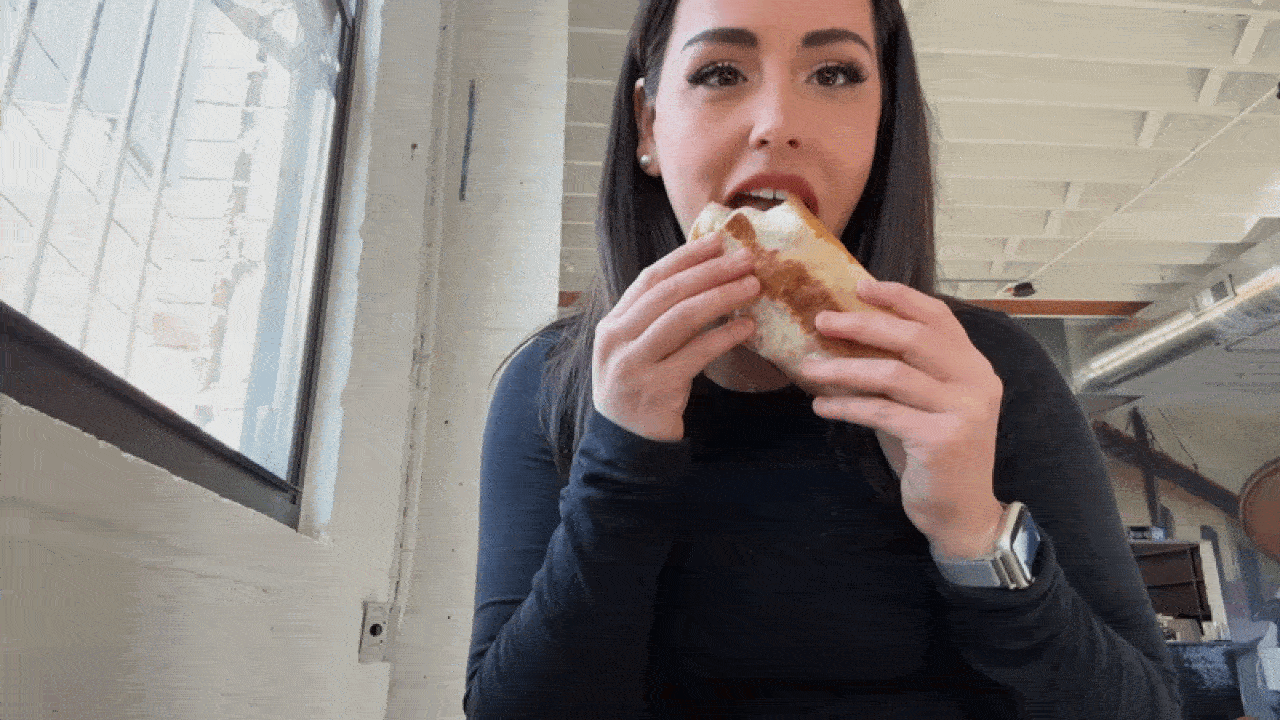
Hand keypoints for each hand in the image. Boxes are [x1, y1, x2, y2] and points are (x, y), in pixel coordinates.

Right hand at [592, 231, 760, 442]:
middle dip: (710, 271)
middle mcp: (617, 339)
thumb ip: (658, 320)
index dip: (685, 257)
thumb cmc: (639, 391)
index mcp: (612, 324)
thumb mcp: (638, 350)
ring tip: (753, 286)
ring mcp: (634, 364)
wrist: (625, 445)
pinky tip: (747, 328)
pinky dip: (723, 337)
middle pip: (668, 293)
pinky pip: (696, 354)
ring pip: (681, 318)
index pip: (650, 279)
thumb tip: (706, 281)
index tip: (717, 240)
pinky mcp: (656, 388)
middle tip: (746, 259)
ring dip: (721, 297)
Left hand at [798, 280, 1004, 555]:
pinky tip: (822, 406)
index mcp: (973, 366)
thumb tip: (846, 337)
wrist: (961, 513)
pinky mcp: (942, 439)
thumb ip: (901, 371)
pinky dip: (847, 406)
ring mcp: (963, 410)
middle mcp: (976, 382)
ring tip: (809, 368)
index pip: (938, 317)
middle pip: (913, 337)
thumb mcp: (921, 404)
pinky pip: (883, 412)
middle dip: (862, 324)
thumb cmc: (933, 454)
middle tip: (822, 320)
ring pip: (893, 374)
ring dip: (844, 368)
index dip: (900, 297)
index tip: (860, 286)